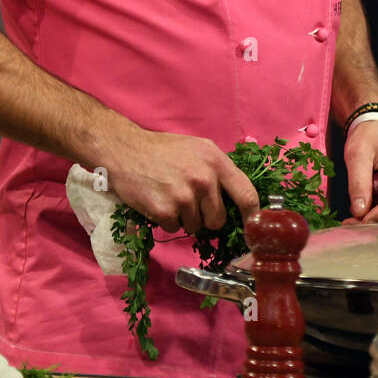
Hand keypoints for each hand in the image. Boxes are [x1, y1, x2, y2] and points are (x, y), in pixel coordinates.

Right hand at [101, 126, 258, 234]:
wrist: (125, 150)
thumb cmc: (163, 150)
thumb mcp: (199, 149)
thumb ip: (219, 170)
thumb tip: (239, 199)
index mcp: (216, 161)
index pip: (246, 195)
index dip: (252, 216)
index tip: (252, 227)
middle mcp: (204, 179)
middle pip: (218, 219)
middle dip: (206, 218)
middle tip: (190, 202)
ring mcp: (184, 196)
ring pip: (195, 226)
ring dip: (184, 218)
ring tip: (171, 196)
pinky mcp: (164, 210)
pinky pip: (174, 228)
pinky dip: (167, 220)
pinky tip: (159, 201)